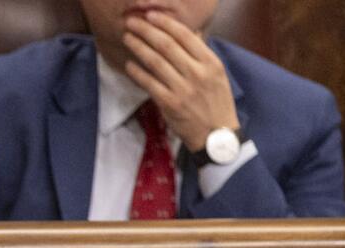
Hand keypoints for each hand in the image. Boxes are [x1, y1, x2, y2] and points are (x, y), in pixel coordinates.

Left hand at [121, 11, 239, 152]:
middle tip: (132, 22)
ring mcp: (182, 89)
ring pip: (155, 62)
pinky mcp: (169, 104)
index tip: (151, 16)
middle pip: (167, 45)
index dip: (165, 23)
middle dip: (147, 31)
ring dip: (138, 47)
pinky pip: (149, 84)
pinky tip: (129, 64)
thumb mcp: (217, 74)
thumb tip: (189, 32)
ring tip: (127, 38)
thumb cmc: (216, 102)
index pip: (185, 36)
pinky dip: (137, 72)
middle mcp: (197, 73)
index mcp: (210, 62)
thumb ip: (202, 53)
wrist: (216, 134)